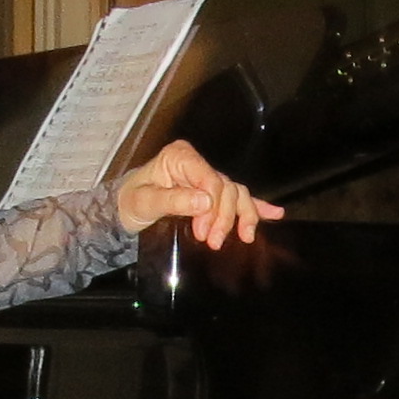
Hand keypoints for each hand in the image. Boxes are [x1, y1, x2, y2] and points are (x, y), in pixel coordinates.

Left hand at [110, 140, 282, 250]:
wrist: (123, 211)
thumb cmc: (129, 203)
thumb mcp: (145, 202)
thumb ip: (174, 200)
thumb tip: (205, 201)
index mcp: (180, 157)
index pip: (211, 180)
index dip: (213, 207)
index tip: (203, 231)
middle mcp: (197, 164)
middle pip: (227, 188)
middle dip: (225, 217)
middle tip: (213, 242)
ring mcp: (206, 178)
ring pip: (237, 193)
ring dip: (241, 217)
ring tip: (241, 238)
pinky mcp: (212, 193)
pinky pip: (238, 198)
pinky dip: (256, 207)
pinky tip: (275, 214)